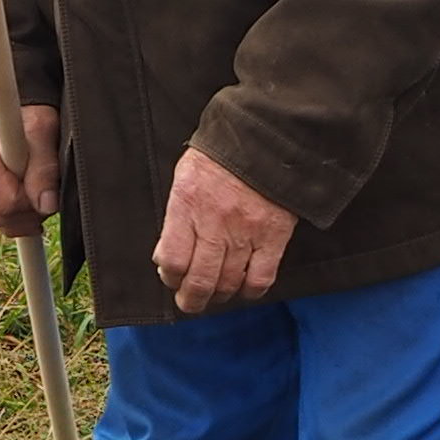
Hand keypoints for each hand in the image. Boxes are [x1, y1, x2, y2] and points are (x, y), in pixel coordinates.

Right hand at [0, 98, 63, 229]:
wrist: (7, 99)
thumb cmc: (26, 110)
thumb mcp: (42, 130)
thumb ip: (44, 168)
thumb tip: (46, 205)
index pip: (4, 203)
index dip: (31, 204)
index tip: (47, 193)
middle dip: (26, 214)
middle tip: (46, 195)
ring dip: (21, 214)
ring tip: (37, 192)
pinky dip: (12, 211)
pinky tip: (26, 198)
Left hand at [153, 149, 295, 314]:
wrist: (266, 136)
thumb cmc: (221, 156)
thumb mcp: (185, 178)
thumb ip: (174, 219)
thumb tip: (165, 258)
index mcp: (188, 205)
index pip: (173, 261)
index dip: (170, 278)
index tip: (172, 279)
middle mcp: (216, 223)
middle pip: (199, 281)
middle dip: (191, 300)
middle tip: (190, 302)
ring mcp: (246, 232)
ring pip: (228, 284)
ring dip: (218, 296)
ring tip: (215, 294)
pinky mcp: (274, 236)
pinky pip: (261, 278)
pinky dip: (250, 291)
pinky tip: (243, 288)